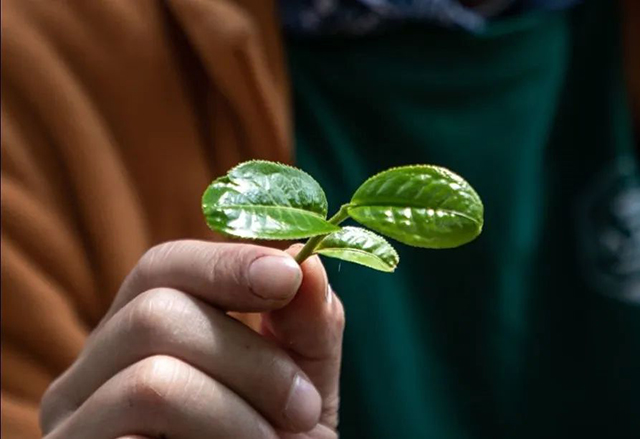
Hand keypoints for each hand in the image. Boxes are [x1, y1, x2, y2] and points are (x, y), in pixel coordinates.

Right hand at [40, 240, 343, 437]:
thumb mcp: (302, 379)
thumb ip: (306, 324)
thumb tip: (307, 262)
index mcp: (142, 331)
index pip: (163, 267)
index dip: (226, 263)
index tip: (286, 276)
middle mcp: (94, 368)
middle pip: (155, 313)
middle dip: (250, 357)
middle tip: (304, 406)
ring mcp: (76, 420)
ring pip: (151, 378)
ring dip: (237, 410)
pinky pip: (138, 433)